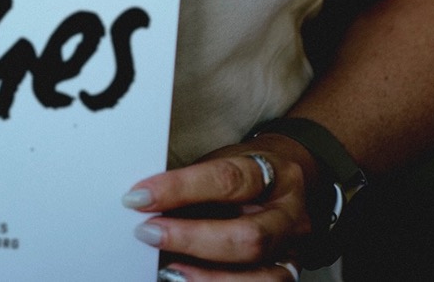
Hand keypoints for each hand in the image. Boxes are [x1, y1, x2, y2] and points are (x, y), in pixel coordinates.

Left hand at [122, 141, 318, 279]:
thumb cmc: (245, 173)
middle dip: (193, 239)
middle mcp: (290, 215)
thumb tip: (147, 205)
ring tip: (168, 271)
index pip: (227, 180)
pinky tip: (188, 281)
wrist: (286, 184)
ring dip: (208, 278)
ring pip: (261, 277)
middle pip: (248, 236)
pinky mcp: (288, 275)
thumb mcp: (224, 162)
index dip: (180, 189)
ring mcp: (293, 252)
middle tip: (148, 234)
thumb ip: (195, 186)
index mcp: (275, 173)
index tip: (140, 198)